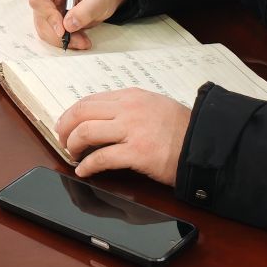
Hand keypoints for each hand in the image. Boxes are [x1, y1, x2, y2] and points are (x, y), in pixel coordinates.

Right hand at [29, 0, 130, 49]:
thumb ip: (84, 11)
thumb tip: (68, 26)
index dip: (48, 15)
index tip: (63, 30)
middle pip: (41, 17)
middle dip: (58, 33)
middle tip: (80, 41)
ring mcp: (46, 6)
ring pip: (44, 29)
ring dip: (62, 39)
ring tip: (83, 41)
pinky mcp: (51, 18)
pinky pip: (52, 33)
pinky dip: (65, 40)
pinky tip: (79, 39)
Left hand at [54, 88, 188, 184]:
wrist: (204, 144)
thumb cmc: (182, 128)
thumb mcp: (154, 105)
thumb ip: (130, 107)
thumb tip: (105, 117)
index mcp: (130, 96)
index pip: (90, 100)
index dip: (72, 114)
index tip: (65, 124)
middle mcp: (128, 108)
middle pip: (82, 113)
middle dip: (65, 127)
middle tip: (62, 140)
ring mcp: (131, 130)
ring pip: (86, 132)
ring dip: (72, 144)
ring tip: (72, 154)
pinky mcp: (137, 153)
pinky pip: (102, 157)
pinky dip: (88, 165)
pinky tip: (83, 170)